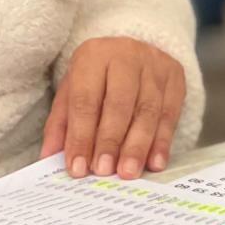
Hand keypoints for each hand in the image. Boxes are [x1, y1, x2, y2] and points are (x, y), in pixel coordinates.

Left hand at [43, 37, 187, 178]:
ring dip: (137, 146)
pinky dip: (162, 142)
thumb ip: (61, 125)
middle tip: (104, 171)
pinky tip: (154, 163)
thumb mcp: (72, 93)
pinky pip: (170, 113)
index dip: (81, 136)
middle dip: (110, 141)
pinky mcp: (175, 77)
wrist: (131, 53)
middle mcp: (125, 55)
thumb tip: (49, 158)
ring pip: (147, 110)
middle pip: (118, 104)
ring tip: (128, 172)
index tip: (78, 167)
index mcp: (93, 55)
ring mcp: (154, 64)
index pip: (85, 100)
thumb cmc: (96, 79)